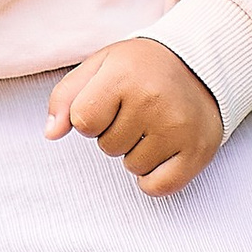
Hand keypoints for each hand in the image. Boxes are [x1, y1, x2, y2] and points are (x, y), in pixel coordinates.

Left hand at [46, 39, 221, 195]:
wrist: (200, 64)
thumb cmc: (140, 68)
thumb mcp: (98, 67)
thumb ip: (66, 97)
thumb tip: (51, 134)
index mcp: (123, 76)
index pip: (83, 122)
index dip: (90, 117)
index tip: (109, 102)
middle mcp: (153, 101)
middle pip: (108, 147)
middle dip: (115, 133)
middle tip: (138, 110)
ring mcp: (178, 128)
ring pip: (133, 167)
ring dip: (137, 152)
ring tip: (154, 124)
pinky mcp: (198, 151)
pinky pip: (159, 187)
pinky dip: (155, 178)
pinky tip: (163, 151)